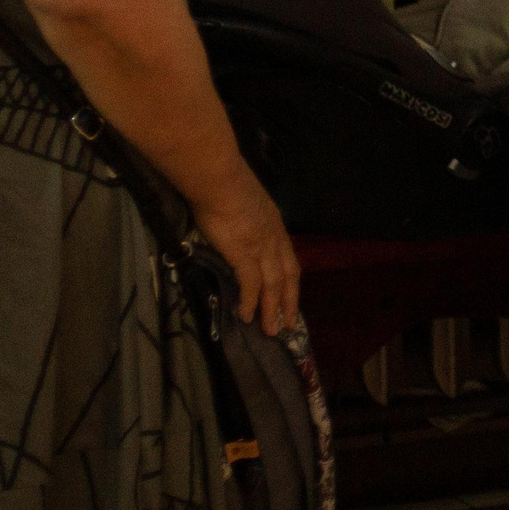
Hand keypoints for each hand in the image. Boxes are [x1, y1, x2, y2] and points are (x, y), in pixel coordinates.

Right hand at [193, 165, 300, 336]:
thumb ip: (246, 219)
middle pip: (288, 276)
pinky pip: (251, 285)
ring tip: (272, 330)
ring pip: (274, 285)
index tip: (290, 297)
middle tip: (289, 324)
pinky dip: (250, 302)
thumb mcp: (246, 202)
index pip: (289, 259)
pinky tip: (246, 316)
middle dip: (289, 302)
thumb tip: (237, 228)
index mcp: (275, 225)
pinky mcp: (245, 254)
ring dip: (273, 310)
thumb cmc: (225, 185)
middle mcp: (274, 238)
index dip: (290, 281)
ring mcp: (262, 247)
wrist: (218, 178)